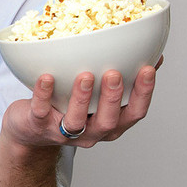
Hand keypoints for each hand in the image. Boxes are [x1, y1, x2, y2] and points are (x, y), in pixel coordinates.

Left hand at [2, 61, 159, 149]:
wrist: (32, 130)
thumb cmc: (71, 106)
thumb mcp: (100, 97)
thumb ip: (125, 78)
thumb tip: (154, 54)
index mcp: (111, 123)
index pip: (134, 113)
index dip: (143, 94)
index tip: (148, 69)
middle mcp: (91, 132)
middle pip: (107, 121)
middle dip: (112, 98)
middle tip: (113, 74)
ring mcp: (63, 132)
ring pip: (76, 120)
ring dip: (81, 98)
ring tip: (85, 75)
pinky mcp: (38, 125)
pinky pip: (41, 111)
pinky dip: (44, 94)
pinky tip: (46, 77)